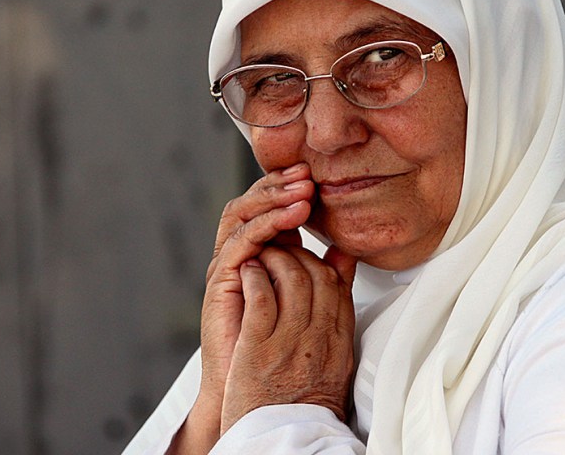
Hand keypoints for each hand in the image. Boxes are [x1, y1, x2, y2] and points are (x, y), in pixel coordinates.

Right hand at [172, 164, 314, 452]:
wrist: (254, 389)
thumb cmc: (279, 349)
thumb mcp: (310, 302)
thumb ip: (325, 274)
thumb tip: (344, 249)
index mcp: (260, 255)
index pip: (268, 207)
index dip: (288, 188)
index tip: (317, 177)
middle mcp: (240, 255)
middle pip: (252, 203)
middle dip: (279, 185)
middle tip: (307, 176)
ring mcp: (227, 266)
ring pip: (241, 215)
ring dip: (273, 200)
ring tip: (301, 193)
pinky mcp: (220, 281)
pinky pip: (239, 243)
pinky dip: (265, 226)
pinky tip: (289, 220)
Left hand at [220, 244, 357, 431]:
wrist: (281, 441)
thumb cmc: (301, 403)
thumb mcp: (334, 364)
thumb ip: (338, 321)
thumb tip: (344, 285)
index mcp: (339, 343)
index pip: (338, 285)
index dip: (321, 262)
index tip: (305, 257)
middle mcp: (320, 338)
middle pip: (318, 276)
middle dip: (298, 255)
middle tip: (281, 251)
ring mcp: (290, 342)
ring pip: (291, 279)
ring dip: (274, 259)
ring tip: (262, 258)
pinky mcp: (259, 347)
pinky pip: (261, 297)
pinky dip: (255, 277)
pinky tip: (248, 273)